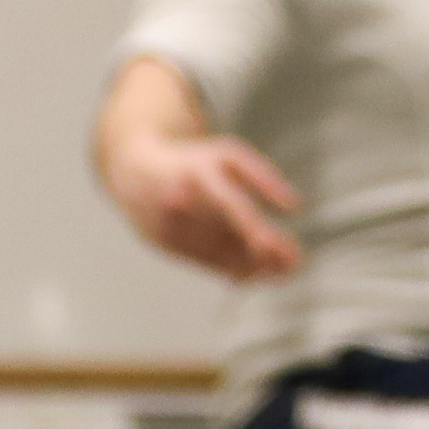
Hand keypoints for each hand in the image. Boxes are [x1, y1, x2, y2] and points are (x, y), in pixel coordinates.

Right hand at [108, 132, 303, 282]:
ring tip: (280, 272)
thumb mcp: (228, 154)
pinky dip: (229, 270)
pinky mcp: (164, 246)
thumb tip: (293, 207)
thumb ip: (262, 177)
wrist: (134, 171)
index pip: (233, 208)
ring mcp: (169, 228)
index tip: (286, 249)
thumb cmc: (193, 162)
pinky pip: (202, 263)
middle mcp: (180, 204)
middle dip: (263, 256)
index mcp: (198, 175)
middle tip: (294, 265)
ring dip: (251, 268)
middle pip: (228, 238)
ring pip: (216, 256)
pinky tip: (252, 274)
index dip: (259, 232)